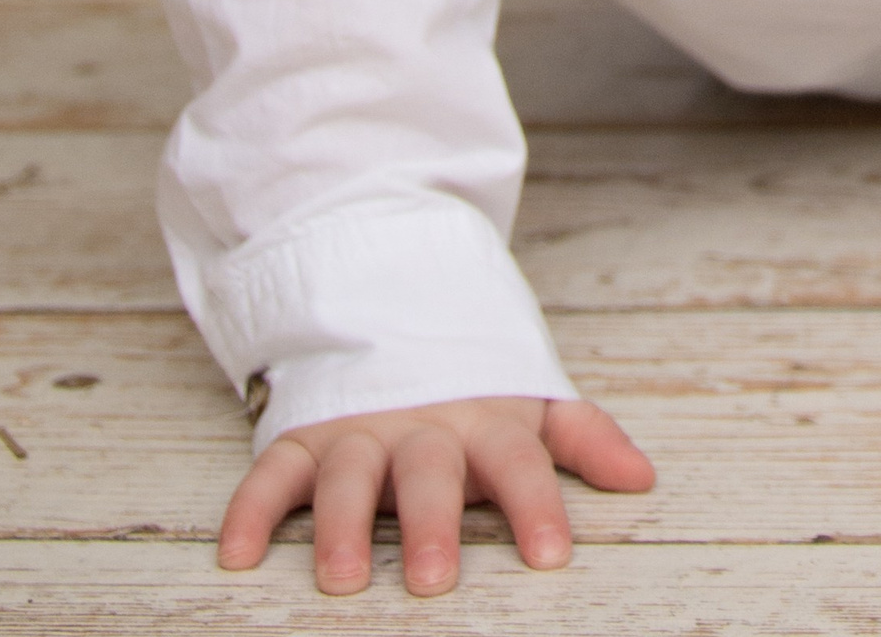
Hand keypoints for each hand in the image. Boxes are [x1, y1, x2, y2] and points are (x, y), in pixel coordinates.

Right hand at [217, 392, 654, 596]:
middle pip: (429, 472)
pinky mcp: (302, 435)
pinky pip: (270, 471)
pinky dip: (251, 508)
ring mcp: (358, 428)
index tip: (552, 558)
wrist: (392, 298)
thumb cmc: (472, 381)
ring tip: (344, 579)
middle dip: (432, 525)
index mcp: (483, 418)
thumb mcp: (530, 400)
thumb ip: (584, 438)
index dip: (537, 507)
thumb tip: (643, 480)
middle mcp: (421, 424)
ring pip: (350, 475)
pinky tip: (237, 555)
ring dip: (344, 526)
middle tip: (434, 582)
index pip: (519, 462)